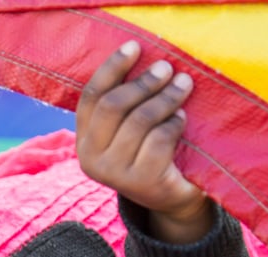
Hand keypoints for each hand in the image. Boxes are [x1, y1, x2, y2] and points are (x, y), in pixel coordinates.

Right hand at [75, 41, 212, 243]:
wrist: (171, 198)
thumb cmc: (151, 152)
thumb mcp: (129, 129)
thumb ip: (125, 104)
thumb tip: (142, 58)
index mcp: (83, 141)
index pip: (91, 97)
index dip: (112, 68)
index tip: (135, 47)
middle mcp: (91, 159)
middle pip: (113, 106)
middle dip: (143, 83)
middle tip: (168, 68)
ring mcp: (115, 175)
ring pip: (139, 121)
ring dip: (165, 98)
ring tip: (184, 86)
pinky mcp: (142, 183)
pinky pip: (159, 140)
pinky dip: (174, 124)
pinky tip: (181, 119)